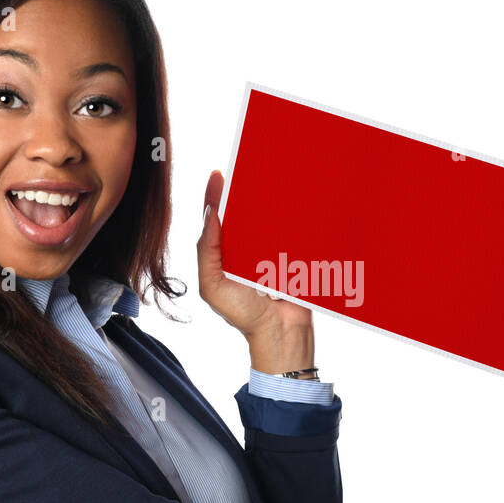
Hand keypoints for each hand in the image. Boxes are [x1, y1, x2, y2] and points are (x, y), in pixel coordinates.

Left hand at [196, 169, 314, 372]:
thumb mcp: (213, 286)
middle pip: (244, 211)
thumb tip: (211, 215)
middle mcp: (247, 246)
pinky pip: (294, 229)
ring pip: (270, 217)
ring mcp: (273, 248)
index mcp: (225, 252)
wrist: (282, 334)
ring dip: (269, 200)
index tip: (218, 174)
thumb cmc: (244, 315)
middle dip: (243, 190)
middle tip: (244, 168)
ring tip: (267, 177)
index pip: (218, 218)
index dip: (216, 195)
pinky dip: (295, 216)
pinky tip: (294, 201)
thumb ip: (207, 252)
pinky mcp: (296, 252)